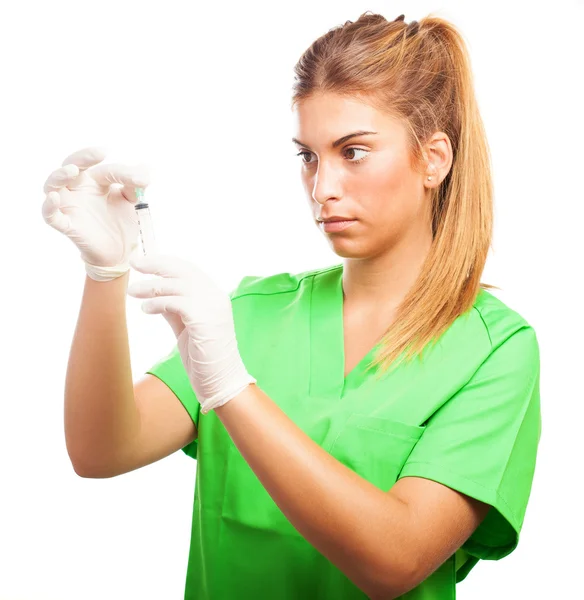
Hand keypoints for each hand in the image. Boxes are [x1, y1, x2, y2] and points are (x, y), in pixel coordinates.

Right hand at [41, 146, 149, 280]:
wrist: (120, 251)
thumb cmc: (121, 221)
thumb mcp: (130, 201)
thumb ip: (134, 185)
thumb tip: (146, 168)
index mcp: (94, 180)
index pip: (103, 169)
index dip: (122, 172)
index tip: (142, 179)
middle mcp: (78, 189)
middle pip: (70, 165)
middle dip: (83, 158)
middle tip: (99, 153)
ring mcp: (69, 205)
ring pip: (52, 185)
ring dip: (60, 175)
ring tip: (72, 170)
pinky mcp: (67, 225)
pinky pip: (50, 215)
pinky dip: (49, 206)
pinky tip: (54, 198)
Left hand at [127, 253, 255, 413]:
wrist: (221, 381)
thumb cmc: (204, 359)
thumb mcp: (185, 328)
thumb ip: (174, 310)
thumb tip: (155, 295)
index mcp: (214, 296)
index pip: (188, 270)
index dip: (165, 263)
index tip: (144, 262)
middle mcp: (215, 296)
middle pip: (182, 270)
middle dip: (156, 264)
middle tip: (135, 262)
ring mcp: (212, 306)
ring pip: (176, 284)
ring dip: (150, 286)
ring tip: (132, 291)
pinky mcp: (203, 319)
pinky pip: (174, 302)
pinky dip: (156, 303)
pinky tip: (145, 308)